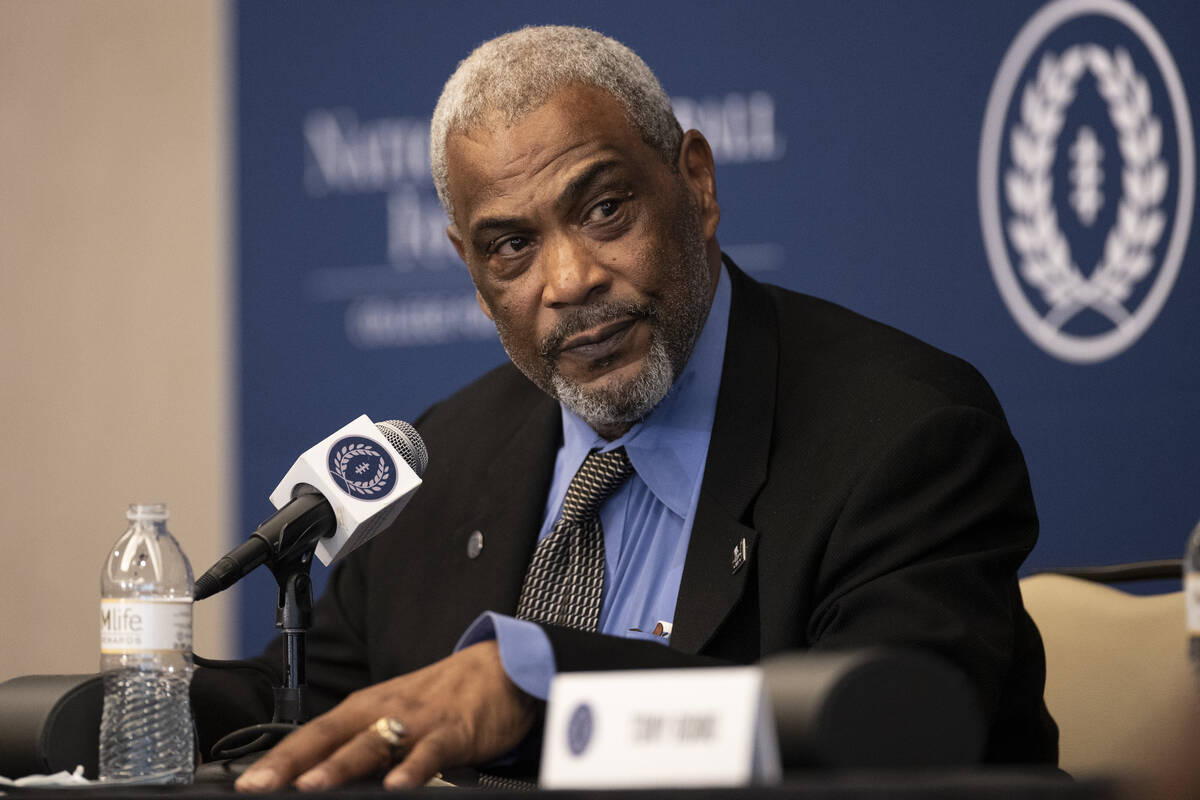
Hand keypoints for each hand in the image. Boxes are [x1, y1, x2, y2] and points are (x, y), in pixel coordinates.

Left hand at [234, 641, 537, 790]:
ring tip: (312, 786)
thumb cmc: (442, 699)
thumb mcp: (396, 717)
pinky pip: (430, 752)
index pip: (312, 734)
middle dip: (293, 764)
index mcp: (366, 708)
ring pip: (374, 744)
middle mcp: (385, 710)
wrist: (499, 668)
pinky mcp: (452, 731)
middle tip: (260, 787)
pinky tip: (398, 785)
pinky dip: (413, 768)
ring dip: (341, 765)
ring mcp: (417, 721)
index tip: (247, 784)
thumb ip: (360, 747)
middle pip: (331, 737)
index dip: (278, 759)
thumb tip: (317, 781)